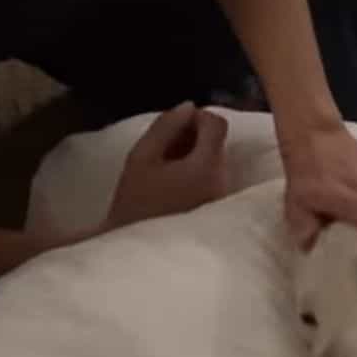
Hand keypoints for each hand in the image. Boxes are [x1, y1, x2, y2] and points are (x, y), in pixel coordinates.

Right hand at [105, 103, 230, 229]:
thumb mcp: (141, 158)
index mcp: (207, 166)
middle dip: (194, 135)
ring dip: (194, 153)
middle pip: (218, 141)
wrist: (135, 249)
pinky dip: (197, 170)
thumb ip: (164, 127)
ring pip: (216, 158)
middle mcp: (223, 179)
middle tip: (164, 145)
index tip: (173, 125)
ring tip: (165, 164)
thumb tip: (188, 106)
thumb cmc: (133, 203)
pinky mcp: (218, 208)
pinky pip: (213, 176)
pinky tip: (173, 182)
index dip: (197, 117)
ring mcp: (223, 196)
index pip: (217, 124)